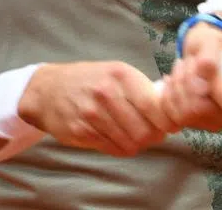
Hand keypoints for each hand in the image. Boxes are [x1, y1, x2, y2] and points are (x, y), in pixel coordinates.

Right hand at [17, 61, 176, 157]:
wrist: (48, 89)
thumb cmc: (89, 79)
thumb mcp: (116, 72)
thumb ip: (143, 88)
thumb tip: (172, 105)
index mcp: (120, 75)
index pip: (155, 106)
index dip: (169, 120)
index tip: (173, 124)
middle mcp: (106, 93)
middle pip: (145, 130)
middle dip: (155, 135)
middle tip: (156, 133)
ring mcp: (92, 114)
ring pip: (131, 143)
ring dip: (140, 143)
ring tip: (138, 135)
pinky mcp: (82, 132)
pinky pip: (114, 149)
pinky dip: (123, 147)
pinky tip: (121, 138)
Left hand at [159, 18, 221, 132]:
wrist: (204, 54)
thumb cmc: (214, 47)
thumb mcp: (212, 41)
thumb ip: (210, 54)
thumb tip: (205, 69)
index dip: (216, 89)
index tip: (208, 66)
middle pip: (200, 108)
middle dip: (188, 80)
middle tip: (191, 61)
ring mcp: (215, 123)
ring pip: (184, 112)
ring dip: (177, 85)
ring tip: (183, 67)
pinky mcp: (196, 125)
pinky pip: (173, 117)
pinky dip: (169, 95)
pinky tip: (174, 81)